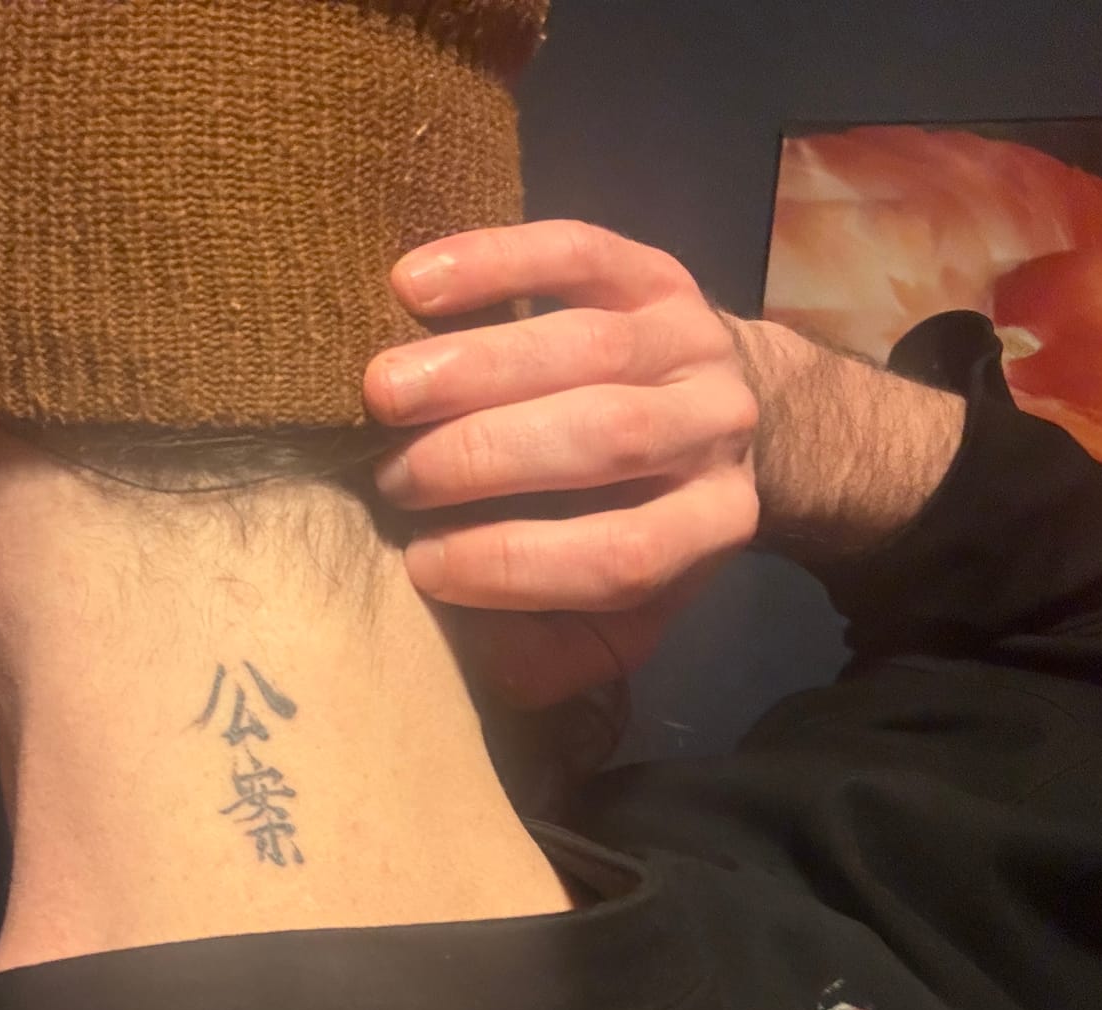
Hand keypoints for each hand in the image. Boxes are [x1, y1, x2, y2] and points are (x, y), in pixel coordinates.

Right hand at [365, 220, 760, 707]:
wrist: (720, 418)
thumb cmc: (630, 526)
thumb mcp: (616, 616)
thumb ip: (556, 652)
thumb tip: (480, 664)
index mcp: (711, 526)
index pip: (619, 556)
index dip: (512, 565)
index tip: (419, 565)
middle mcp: (718, 429)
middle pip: (605, 439)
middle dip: (483, 458)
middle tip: (391, 479)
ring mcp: (692, 339)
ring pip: (585, 345)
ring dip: (473, 367)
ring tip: (382, 392)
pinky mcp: (653, 270)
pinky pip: (576, 253)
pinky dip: (493, 263)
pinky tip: (412, 284)